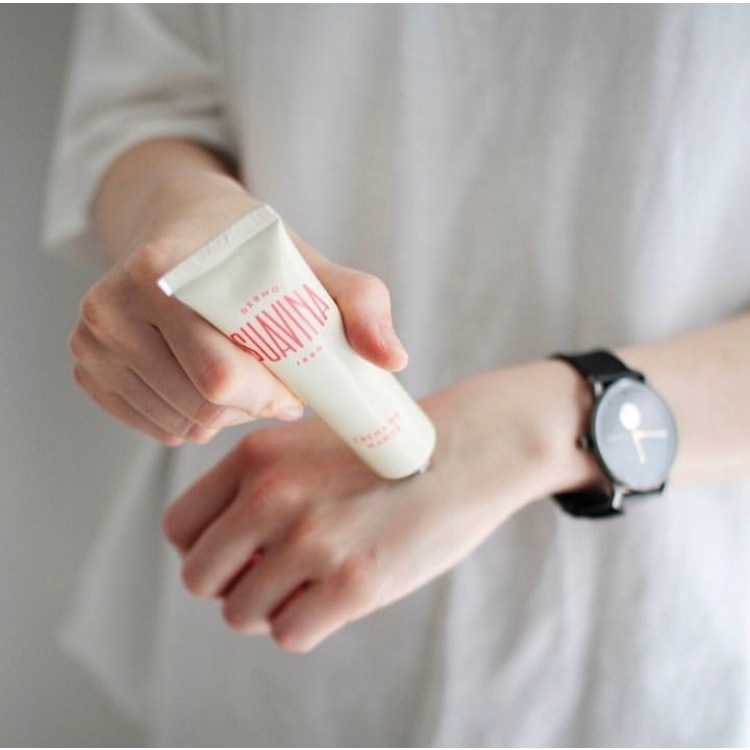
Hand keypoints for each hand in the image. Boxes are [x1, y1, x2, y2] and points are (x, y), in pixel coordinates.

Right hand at [70, 160, 406, 444]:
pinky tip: (205, 382)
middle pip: (199, 408)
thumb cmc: (252, 250)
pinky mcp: (86, 366)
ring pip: (177, 425)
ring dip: (221, 416)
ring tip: (240, 376)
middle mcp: (111, 307)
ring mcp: (91, 340)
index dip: (268, 395)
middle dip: (249, 407)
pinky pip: (152, 427)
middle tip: (272, 381)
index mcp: (162, 274)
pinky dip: (189, 418)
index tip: (292, 381)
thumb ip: (361, 304)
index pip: (219, 377)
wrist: (184, 225)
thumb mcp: (314, 266)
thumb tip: (392, 361)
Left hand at [163, 362, 597, 650]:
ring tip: (313, 583)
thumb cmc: (387, 451)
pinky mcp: (351, 583)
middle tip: (273, 576)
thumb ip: (258, 485)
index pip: (180, 527)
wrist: (467, 450)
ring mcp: (311, 540)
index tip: (238, 554)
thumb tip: (224, 550)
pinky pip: (289, 634)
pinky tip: (339, 595)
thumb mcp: (309, 442)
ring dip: (272, 608)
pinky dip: (308, 624)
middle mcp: (272, 495)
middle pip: (200, 577)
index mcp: (257, 456)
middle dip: (233, 585)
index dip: (205, 549)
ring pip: (241, 613)